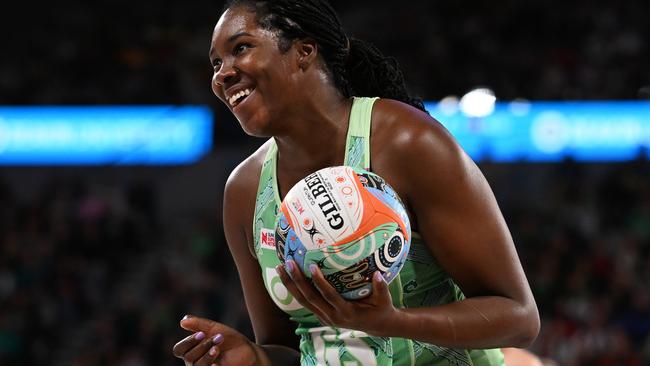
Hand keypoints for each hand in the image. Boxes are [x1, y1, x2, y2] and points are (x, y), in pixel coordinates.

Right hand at [172, 315, 266, 365]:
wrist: (248, 350)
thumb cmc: (229, 339)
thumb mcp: (214, 328)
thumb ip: (198, 324)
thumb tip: (182, 321)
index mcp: (192, 350)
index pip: (179, 350)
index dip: (187, 342)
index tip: (201, 333)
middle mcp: (195, 362)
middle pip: (188, 357)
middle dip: (202, 346)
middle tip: (218, 338)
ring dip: (207, 355)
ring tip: (218, 348)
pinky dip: (211, 365)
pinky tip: (218, 364)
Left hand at [276, 260, 397, 335]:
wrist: (376, 325)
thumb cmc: (381, 309)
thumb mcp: (384, 300)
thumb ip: (381, 288)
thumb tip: (379, 274)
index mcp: (346, 312)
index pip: (329, 296)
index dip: (320, 282)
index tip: (312, 266)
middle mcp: (332, 317)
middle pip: (310, 299)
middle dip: (297, 281)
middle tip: (289, 264)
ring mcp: (324, 317)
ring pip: (303, 302)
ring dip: (291, 285)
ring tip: (280, 269)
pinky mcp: (321, 315)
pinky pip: (305, 303)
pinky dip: (295, 291)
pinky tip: (287, 278)